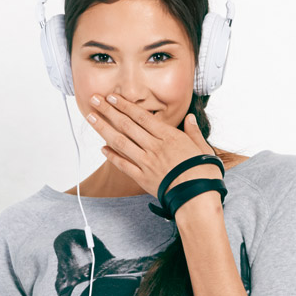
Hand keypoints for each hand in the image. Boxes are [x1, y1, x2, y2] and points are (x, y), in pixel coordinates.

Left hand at [85, 93, 217, 199]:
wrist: (198, 198)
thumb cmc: (203, 173)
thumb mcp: (202, 148)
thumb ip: (193, 132)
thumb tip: (190, 119)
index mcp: (169, 137)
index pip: (141, 117)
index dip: (124, 105)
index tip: (112, 97)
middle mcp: (154, 147)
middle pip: (127, 125)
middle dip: (108, 111)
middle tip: (94, 100)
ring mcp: (147, 163)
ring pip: (121, 142)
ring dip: (104, 129)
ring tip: (91, 118)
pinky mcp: (143, 179)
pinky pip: (124, 166)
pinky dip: (112, 157)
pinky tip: (102, 148)